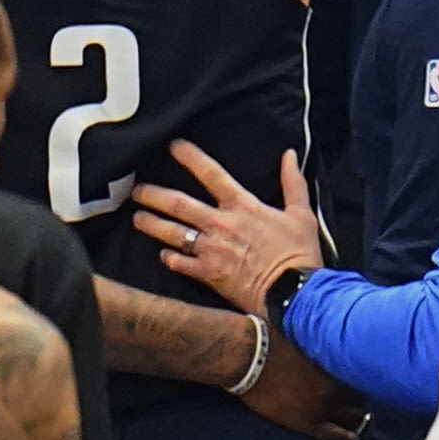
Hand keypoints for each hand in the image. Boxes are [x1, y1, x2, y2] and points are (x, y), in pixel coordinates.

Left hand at [132, 144, 321, 314]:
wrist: (294, 293)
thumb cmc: (299, 253)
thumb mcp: (301, 213)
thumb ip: (292, 182)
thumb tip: (290, 155)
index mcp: (243, 206)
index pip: (211, 174)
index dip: (190, 157)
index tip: (173, 146)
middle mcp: (221, 225)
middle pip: (178, 204)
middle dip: (154, 195)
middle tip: (137, 190)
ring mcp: (211, 250)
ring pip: (172, 233)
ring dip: (151, 224)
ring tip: (137, 218)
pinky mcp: (208, 274)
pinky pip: (180, 264)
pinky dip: (169, 258)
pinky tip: (163, 255)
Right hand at [239, 333, 364, 439]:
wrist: (246, 358)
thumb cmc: (269, 336)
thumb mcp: (300, 327)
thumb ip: (318, 331)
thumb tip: (325, 316)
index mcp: (334, 358)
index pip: (363, 370)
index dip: (366, 373)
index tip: (367, 374)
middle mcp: (334, 383)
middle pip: (361, 395)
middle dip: (364, 395)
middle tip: (367, 398)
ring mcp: (321, 405)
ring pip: (351, 417)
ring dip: (357, 416)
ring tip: (362, 418)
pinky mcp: (306, 422)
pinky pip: (334, 435)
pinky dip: (347, 438)